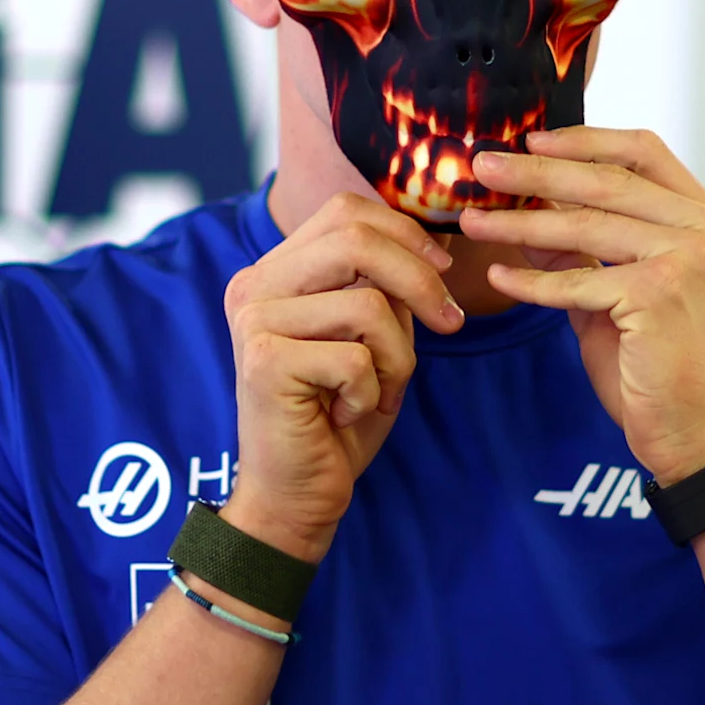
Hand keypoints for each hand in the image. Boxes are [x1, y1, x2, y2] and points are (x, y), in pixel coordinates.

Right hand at [218, 192, 464, 562]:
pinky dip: (372, 392)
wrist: (296, 494)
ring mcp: (254, 320)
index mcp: (276, 271)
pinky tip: (344, 414)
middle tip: (450, 324)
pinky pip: (356, 358)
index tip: (444, 272)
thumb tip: (435, 241)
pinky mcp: (264, 360)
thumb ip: (386, 288)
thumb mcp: (372, 339)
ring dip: (397, 357)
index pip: (345, 211)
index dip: (406, 232)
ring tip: (376, 391)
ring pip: (367, 304)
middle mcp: (255, 285)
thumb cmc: (337, 417)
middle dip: (420, 281)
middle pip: (356, 239)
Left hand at [462, 127, 704, 486]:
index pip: (644, 153)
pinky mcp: (657, 296)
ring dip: (518, 222)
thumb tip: (527, 212)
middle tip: (481, 165)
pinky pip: (574, 280)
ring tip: (471, 219)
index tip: (532, 142)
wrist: (697, 437)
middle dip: (535, 172)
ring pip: (584, 226)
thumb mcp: (620, 295)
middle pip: (606, 180)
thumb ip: (584, 251)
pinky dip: (530, 280)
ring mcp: (688, 259)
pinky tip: (497, 276)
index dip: (584, 142)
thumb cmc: (662, 370)